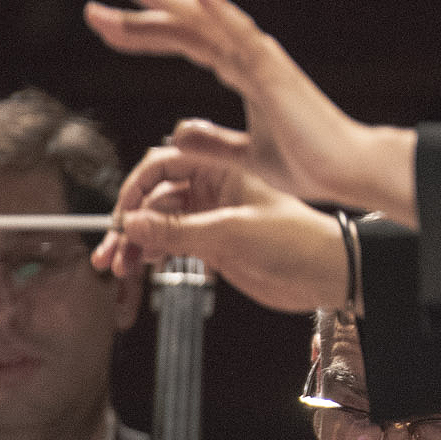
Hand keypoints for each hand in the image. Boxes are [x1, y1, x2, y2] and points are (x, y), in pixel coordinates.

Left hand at [83, 0, 418, 223]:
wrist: (347, 171)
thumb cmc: (310, 163)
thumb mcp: (245, 155)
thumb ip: (213, 142)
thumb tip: (180, 131)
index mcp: (244, 74)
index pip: (185, 45)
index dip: (145, 36)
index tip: (108, 30)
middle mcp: (250, 59)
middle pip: (185, 27)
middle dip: (138, 17)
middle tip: (95, 9)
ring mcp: (262, 61)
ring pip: (205, 23)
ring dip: (165, 3)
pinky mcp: (274, 72)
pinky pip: (241, 35)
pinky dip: (218, 9)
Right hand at [94, 151, 352, 312]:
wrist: (328, 275)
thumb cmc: (298, 240)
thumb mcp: (233, 233)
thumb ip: (178, 231)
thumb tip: (131, 223)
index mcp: (222, 169)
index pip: (164, 164)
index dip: (137, 187)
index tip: (122, 213)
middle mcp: (213, 189)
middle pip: (154, 196)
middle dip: (129, 220)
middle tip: (112, 246)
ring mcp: (210, 217)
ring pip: (157, 223)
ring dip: (135, 242)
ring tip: (118, 264)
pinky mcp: (211, 244)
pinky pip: (169, 243)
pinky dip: (150, 253)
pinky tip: (139, 265)